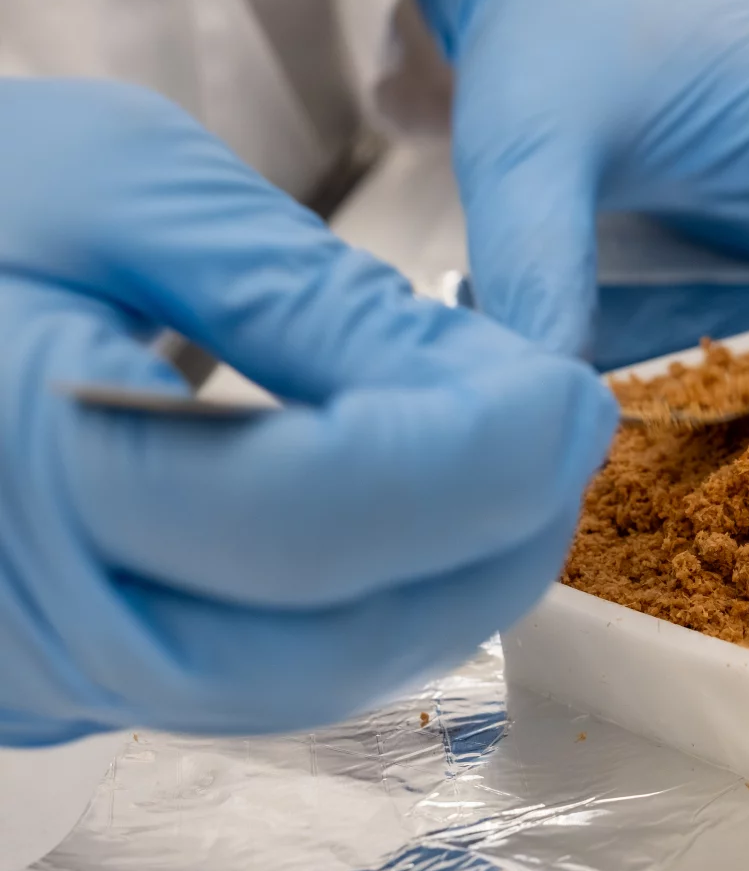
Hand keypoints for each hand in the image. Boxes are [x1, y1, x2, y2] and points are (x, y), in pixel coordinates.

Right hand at [0, 79, 615, 744]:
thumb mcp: (121, 191)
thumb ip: (314, 302)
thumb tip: (493, 391)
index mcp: (29, 476)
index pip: (318, 515)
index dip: (476, 460)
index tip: (571, 394)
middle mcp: (46, 620)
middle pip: (341, 634)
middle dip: (495, 537)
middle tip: (565, 428)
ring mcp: (65, 672)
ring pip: (322, 679)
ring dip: (454, 581)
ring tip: (519, 467)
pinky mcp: (95, 673)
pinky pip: (275, 668)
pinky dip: (379, 603)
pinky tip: (430, 522)